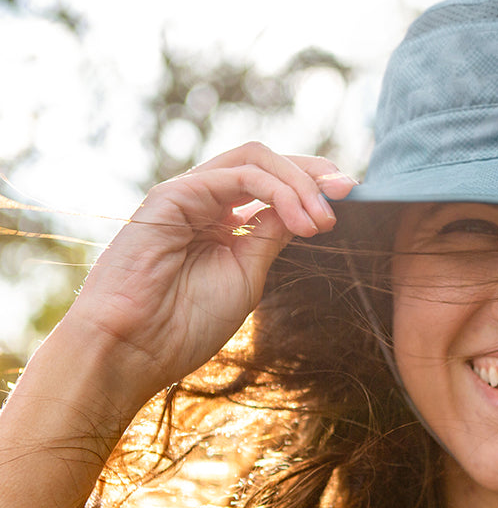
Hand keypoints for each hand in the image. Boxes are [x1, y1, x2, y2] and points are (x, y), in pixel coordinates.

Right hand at [65, 142, 354, 413]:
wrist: (135, 349)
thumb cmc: (186, 324)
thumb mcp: (248, 275)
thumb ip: (272, 236)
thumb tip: (308, 209)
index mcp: (221, 221)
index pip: (273, 183)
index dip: (313, 185)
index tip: (351, 198)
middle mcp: (205, 201)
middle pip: (267, 161)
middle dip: (313, 173)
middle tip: (347, 194)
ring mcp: (188, 194)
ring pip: (255, 159)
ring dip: (299, 183)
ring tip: (323, 220)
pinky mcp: (174, 195)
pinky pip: (237, 175)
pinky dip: (277, 192)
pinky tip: (300, 221)